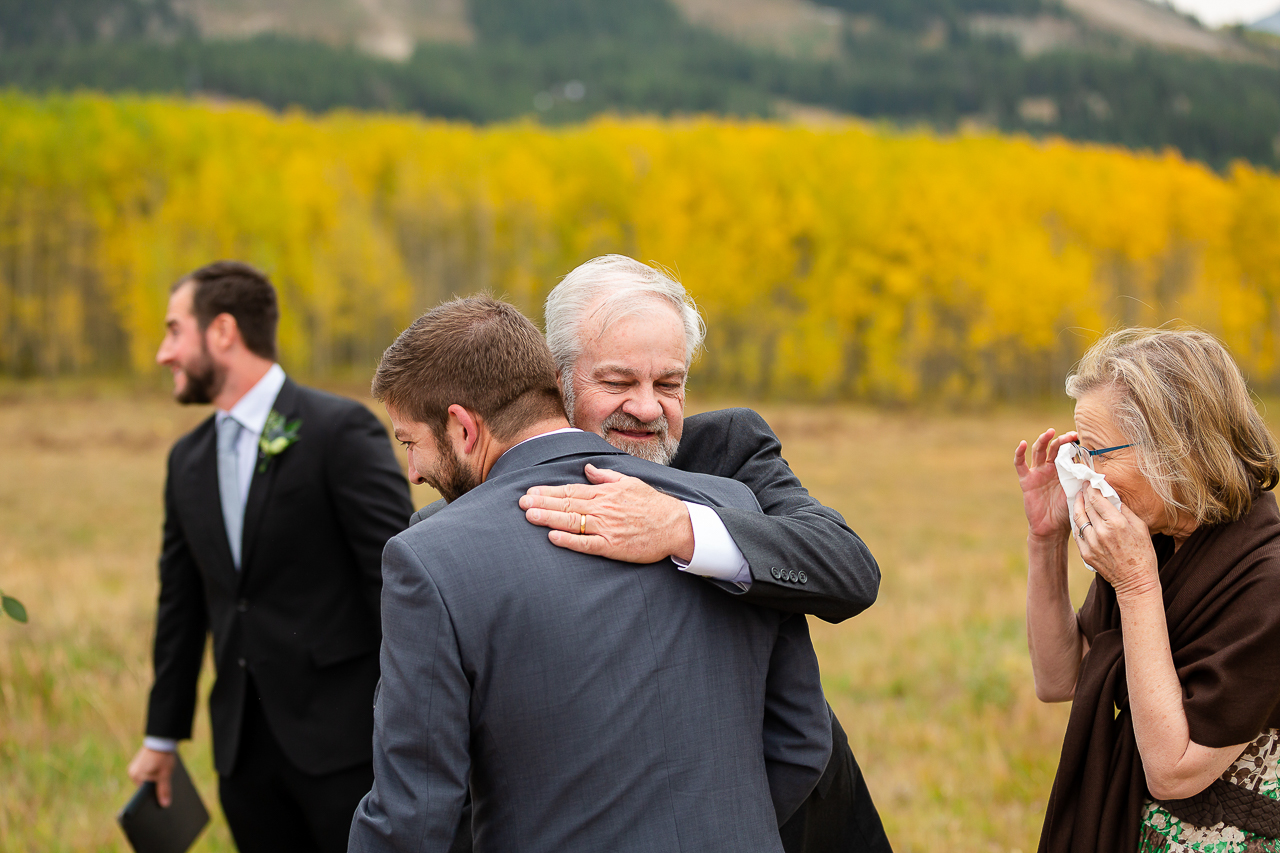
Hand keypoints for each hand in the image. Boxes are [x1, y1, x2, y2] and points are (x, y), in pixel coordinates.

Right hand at [128, 746, 175, 806]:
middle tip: (165, 794)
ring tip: (166, 783)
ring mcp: (136, 767)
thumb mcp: (165, 775)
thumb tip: (164, 805)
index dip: (151, 798)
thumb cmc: (163, 756)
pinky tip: (163, 774)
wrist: (162, 739)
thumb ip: (164, 790)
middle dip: (154, 790)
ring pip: (146, 780)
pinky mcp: (140, 762)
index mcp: (136, 776)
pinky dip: (154, 775)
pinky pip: (147, 773)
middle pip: (144, 787)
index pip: (142, 793)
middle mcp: (133, 772)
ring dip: (155, 782)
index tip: (159, 803)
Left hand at [519, 464, 694, 562]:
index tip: (530, 491)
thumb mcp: (629, 482)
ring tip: (529, 515)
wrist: (675, 525)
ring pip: (572, 521)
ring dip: (549, 518)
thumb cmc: (652, 504)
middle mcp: (602, 508)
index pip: (570, 490)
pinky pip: (586, 543)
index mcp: (605, 493)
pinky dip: (569, 540)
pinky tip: (553, 538)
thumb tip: (588, 468)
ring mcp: (606, 528)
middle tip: (520, 502)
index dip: (548, 491)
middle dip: (542, 503)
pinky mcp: (612, 546)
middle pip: (566, 504)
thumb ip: (606, 476)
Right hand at [1015, 428, 1076, 540]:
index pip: (1067, 451)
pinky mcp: (1026, 480)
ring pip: (1038, 451)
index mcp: (1063, 470)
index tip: (1079, 437)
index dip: (1072, 443)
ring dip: (1043, 440)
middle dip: (1061, 440)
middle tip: (1070, 436)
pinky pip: (1020, 464)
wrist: (1052, 528)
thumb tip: (1101, 470)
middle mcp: (1050, 468)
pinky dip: (1020, 453)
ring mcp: (1037, 472)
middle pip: (1053, 448)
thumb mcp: (1079, 492)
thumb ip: (1085, 480)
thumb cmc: (1067, 510)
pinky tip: (1023, 444)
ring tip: (1050, 432)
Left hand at [1074, 485, 1158, 600]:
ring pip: (1078, 519)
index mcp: (1116, 523)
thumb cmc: (1143, 553)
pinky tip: (1080, 518)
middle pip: (1086, 507)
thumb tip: (1113, 498)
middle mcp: (1101, 532)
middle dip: (1084, 495)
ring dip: (1077, 507)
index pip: (1097, 500)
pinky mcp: (1086, 554)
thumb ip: (1125, 510)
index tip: (1089, 482)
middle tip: (1083, 488)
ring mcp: (1091, 544)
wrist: (1135, 581)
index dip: (1091, 489)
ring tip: (1078, 500)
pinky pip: (1078, 534)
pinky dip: (1078, 524)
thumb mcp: (1141, 528)